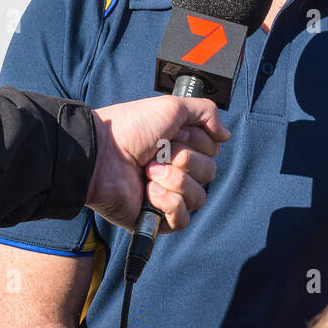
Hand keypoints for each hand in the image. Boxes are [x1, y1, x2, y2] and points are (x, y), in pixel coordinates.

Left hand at [86, 96, 227, 232]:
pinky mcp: (156, 219)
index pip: (212, 150)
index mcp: (179, 146)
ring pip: (199, 197)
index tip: (173, 134)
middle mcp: (175, 170)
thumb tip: (226, 135)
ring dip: (174, 181)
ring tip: (148, 173)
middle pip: (210, 172)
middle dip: (185, 160)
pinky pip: (183, 219)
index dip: (196, 142)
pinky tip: (149, 193)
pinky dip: (168, 204)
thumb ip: (206, 112)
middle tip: (157, 153)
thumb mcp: (172, 108)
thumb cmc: (131, 128)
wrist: (101, 153)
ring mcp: (166, 196)